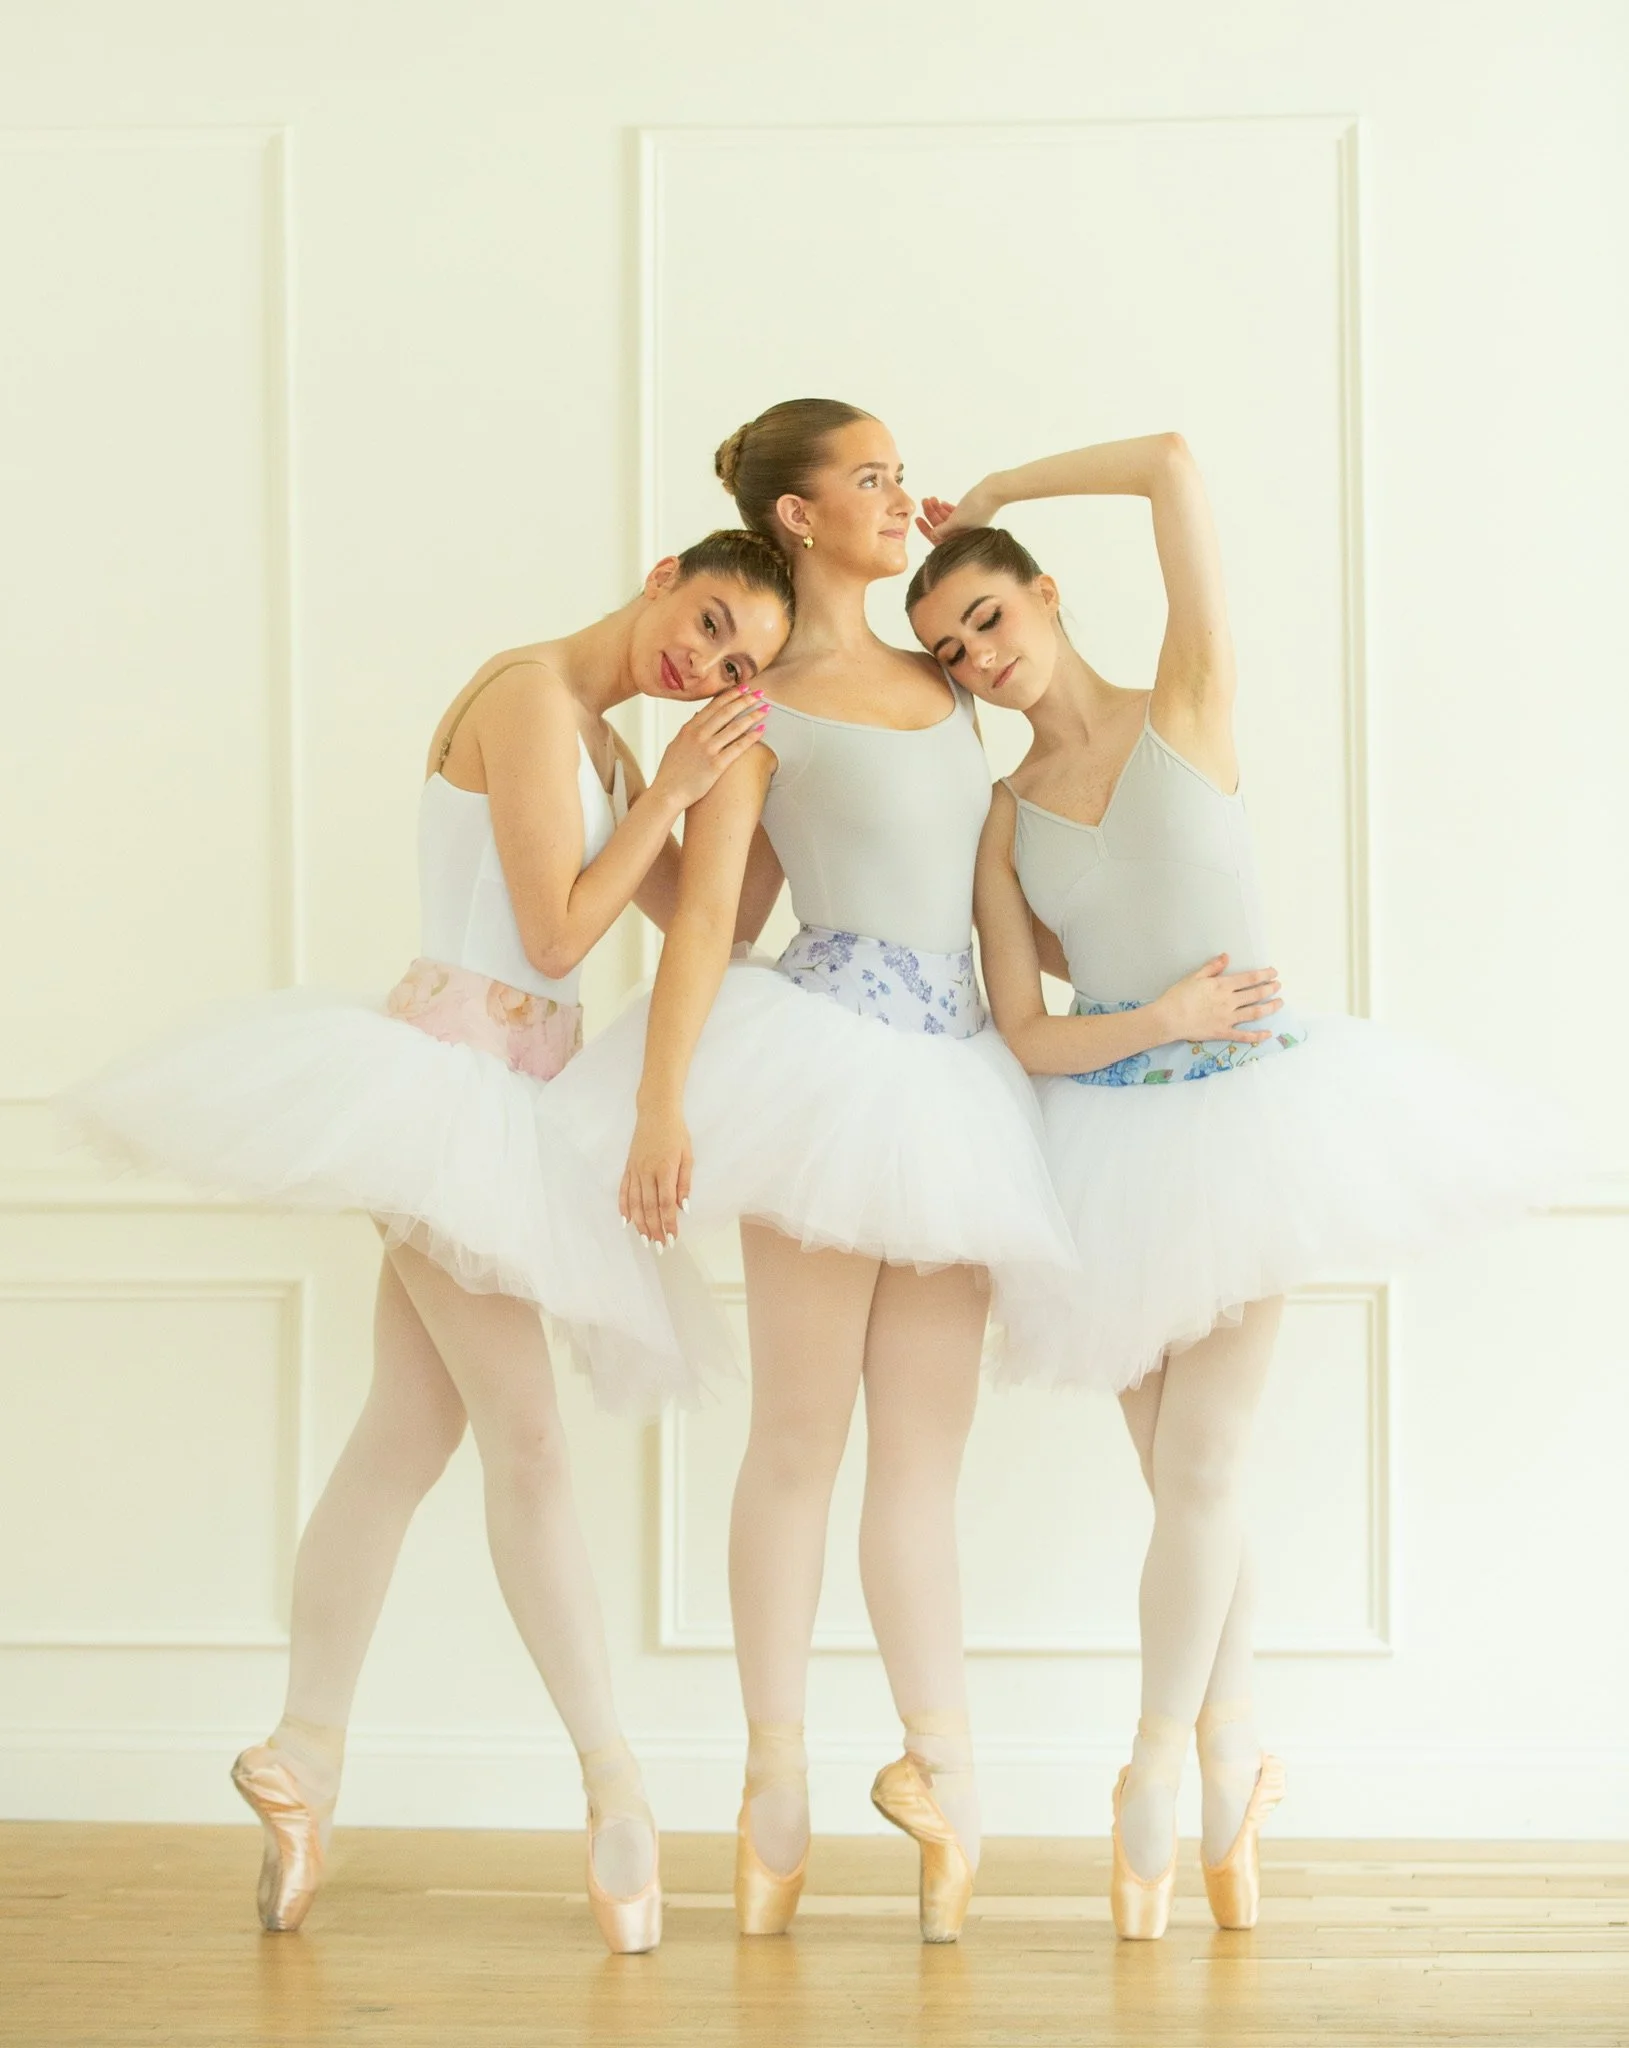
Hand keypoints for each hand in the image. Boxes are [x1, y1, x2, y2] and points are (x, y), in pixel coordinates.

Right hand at [620, 1100, 691, 1247]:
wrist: (656, 1111)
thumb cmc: (676, 1133)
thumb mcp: (688, 1155)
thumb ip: (684, 1182)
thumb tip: (683, 1207)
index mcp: (665, 1169)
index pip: (666, 1203)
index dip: (668, 1222)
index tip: (672, 1238)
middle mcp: (647, 1171)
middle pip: (649, 1207)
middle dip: (654, 1229)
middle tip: (659, 1246)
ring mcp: (635, 1170)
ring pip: (635, 1202)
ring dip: (639, 1223)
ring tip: (645, 1239)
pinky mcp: (628, 1167)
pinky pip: (624, 1191)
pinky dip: (624, 1207)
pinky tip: (626, 1221)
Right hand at [652, 685, 768, 809]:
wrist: (667, 793)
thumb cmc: (671, 772)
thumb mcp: (676, 745)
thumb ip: (688, 730)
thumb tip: (697, 716)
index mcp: (689, 728)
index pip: (713, 706)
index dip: (730, 695)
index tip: (742, 688)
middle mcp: (699, 735)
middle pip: (726, 712)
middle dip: (745, 700)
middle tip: (759, 693)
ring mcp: (708, 749)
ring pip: (735, 727)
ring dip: (752, 716)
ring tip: (766, 709)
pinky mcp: (716, 765)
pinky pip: (737, 747)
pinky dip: (751, 737)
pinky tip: (761, 730)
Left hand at [915, 479, 1003, 546]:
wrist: (994, 490)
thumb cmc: (976, 507)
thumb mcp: (956, 520)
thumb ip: (943, 530)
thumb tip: (933, 536)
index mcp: (963, 539)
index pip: (940, 539)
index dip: (927, 530)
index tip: (917, 520)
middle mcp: (966, 534)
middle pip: (943, 527)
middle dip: (931, 515)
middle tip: (923, 501)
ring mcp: (969, 524)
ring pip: (949, 519)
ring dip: (938, 509)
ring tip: (930, 498)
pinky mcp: (972, 514)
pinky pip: (956, 514)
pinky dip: (947, 509)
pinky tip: (941, 502)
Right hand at [1153, 954, 1282, 1043]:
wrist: (1168, 1018)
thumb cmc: (1178, 996)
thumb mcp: (1194, 976)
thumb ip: (1212, 967)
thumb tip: (1227, 956)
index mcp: (1222, 986)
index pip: (1249, 978)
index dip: (1264, 974)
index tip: (1274, 972)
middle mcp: (1229, 1001)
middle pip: (1256, 994)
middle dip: (1270, 989)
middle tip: (1279, 986)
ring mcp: (1228, 1018)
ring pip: (1255, 1013)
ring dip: (1270, 1007)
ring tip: (1280, 1003)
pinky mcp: (1223, 1032)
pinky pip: (1244, 1035)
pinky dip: (1257, 1035)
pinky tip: (1268, 1034)